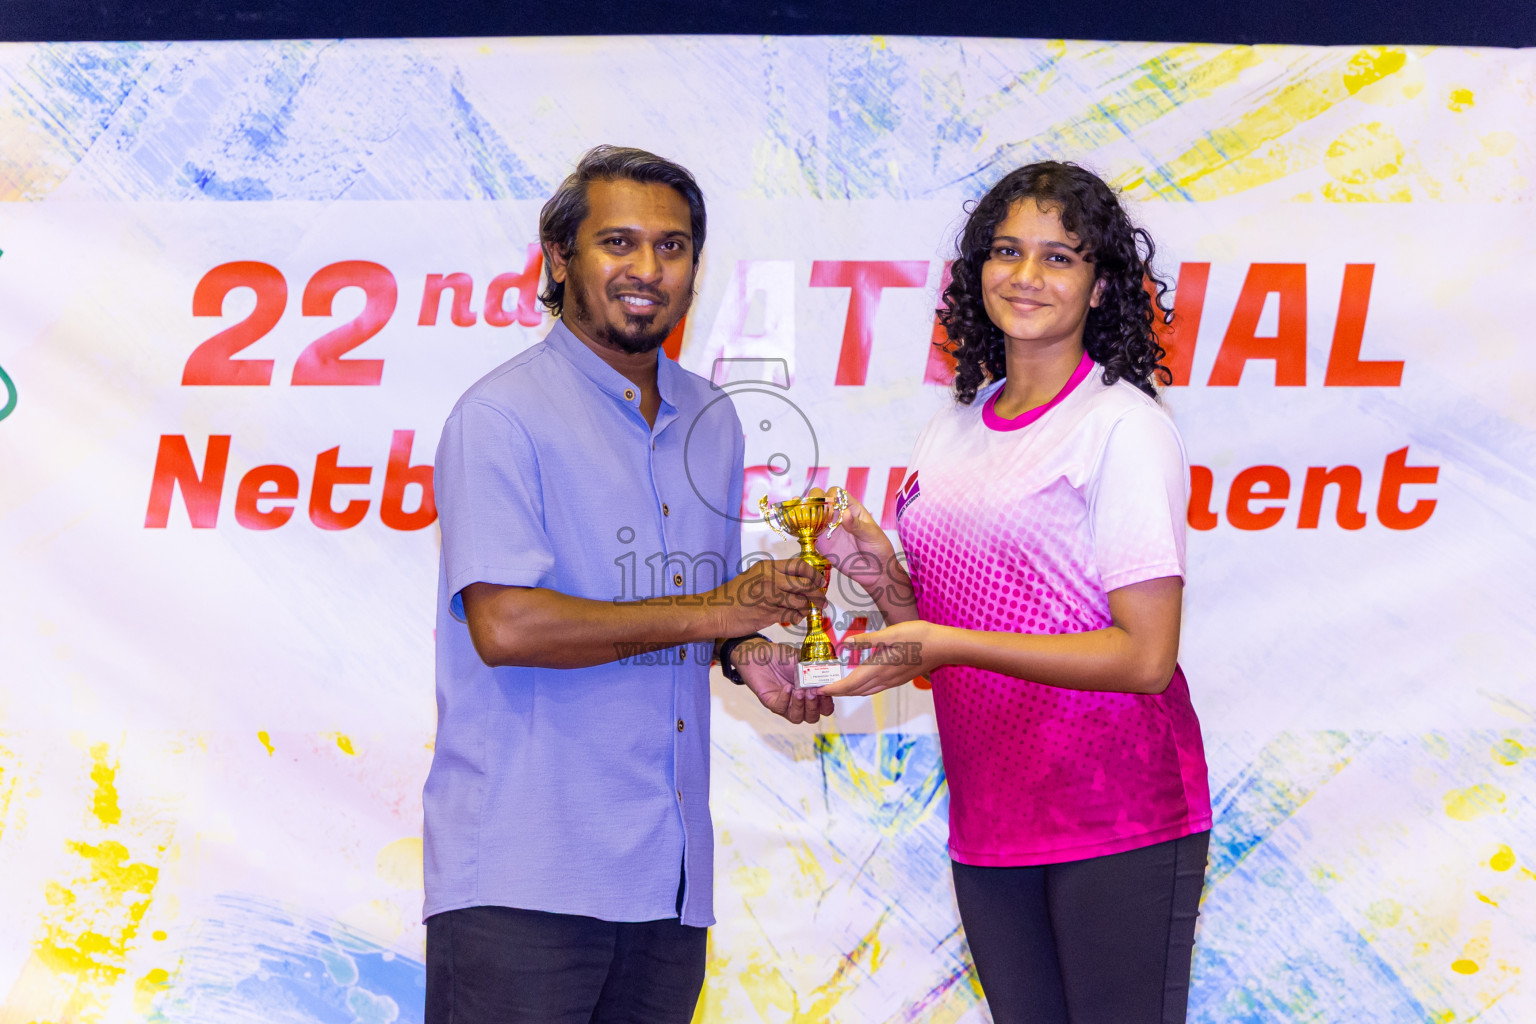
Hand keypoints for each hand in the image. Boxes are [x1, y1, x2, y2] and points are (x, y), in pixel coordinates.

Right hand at [706, 557, 826, 636]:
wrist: (715, 612)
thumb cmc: (733, 596)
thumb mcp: (753, 576)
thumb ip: (775, 577)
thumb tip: (798, 583)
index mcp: (767, 567)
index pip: (800, 566)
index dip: (814, 574)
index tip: (820, 581)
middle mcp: (771, 579)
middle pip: (805, 584)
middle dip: (818, 594)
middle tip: (822, 600)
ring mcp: (770, 597)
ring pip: (801, 602)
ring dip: (808, 608)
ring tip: (808, 610)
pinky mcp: (769, 614)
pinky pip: (792, 615)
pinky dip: (797, 617)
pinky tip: (795, 617)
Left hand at [734, 639, 834, 723]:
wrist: (759, 653)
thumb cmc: (781, 656)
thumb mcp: (802, 659)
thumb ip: (815, 665)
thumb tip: (830, 669)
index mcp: (810, 692)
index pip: (824, 707)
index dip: (827, 703)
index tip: (826, 690)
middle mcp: (799, 701)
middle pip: (812, 717)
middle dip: (814, 706)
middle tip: (812, 692)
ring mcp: (785, 703)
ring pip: (797, 717)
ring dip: (801, 706)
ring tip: (799, 691)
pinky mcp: (772, 702)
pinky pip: (781, 708)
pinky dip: (785, 699)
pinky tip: (787, 687)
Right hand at [806, 486, 895, 581]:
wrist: (875, 571)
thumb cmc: (878, 548)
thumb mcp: (871, 535)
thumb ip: (857, 525)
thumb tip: (844, 513)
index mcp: (851, 508)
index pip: (837, 493)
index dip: (830, 494)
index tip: (828, 503)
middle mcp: (837, 516)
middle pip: (821, 500)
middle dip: (813, 500)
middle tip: (811, 509)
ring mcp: (828, 529)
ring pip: (811, 514)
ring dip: (803, 512)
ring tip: (797, 514)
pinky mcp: (822, 543)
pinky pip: (808, 533)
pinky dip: (800, 528)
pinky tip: (793, 526)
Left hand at [808, 620, 946, 697]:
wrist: (943, 647)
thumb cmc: (918, 636)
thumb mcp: (890, 634)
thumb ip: (866, 640)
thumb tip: (845, 644)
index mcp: (879, 668)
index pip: (850, 684)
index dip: (833, 689)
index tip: (819, 690)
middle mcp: (884, 679)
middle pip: (856, 691)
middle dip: (838, 692)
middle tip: (822, 689)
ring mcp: (893, 681)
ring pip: (866, 691)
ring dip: (850, 691)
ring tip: (837, 687)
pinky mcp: (899, 678)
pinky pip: (875, 688)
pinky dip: (862, 687)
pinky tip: (861, 680)